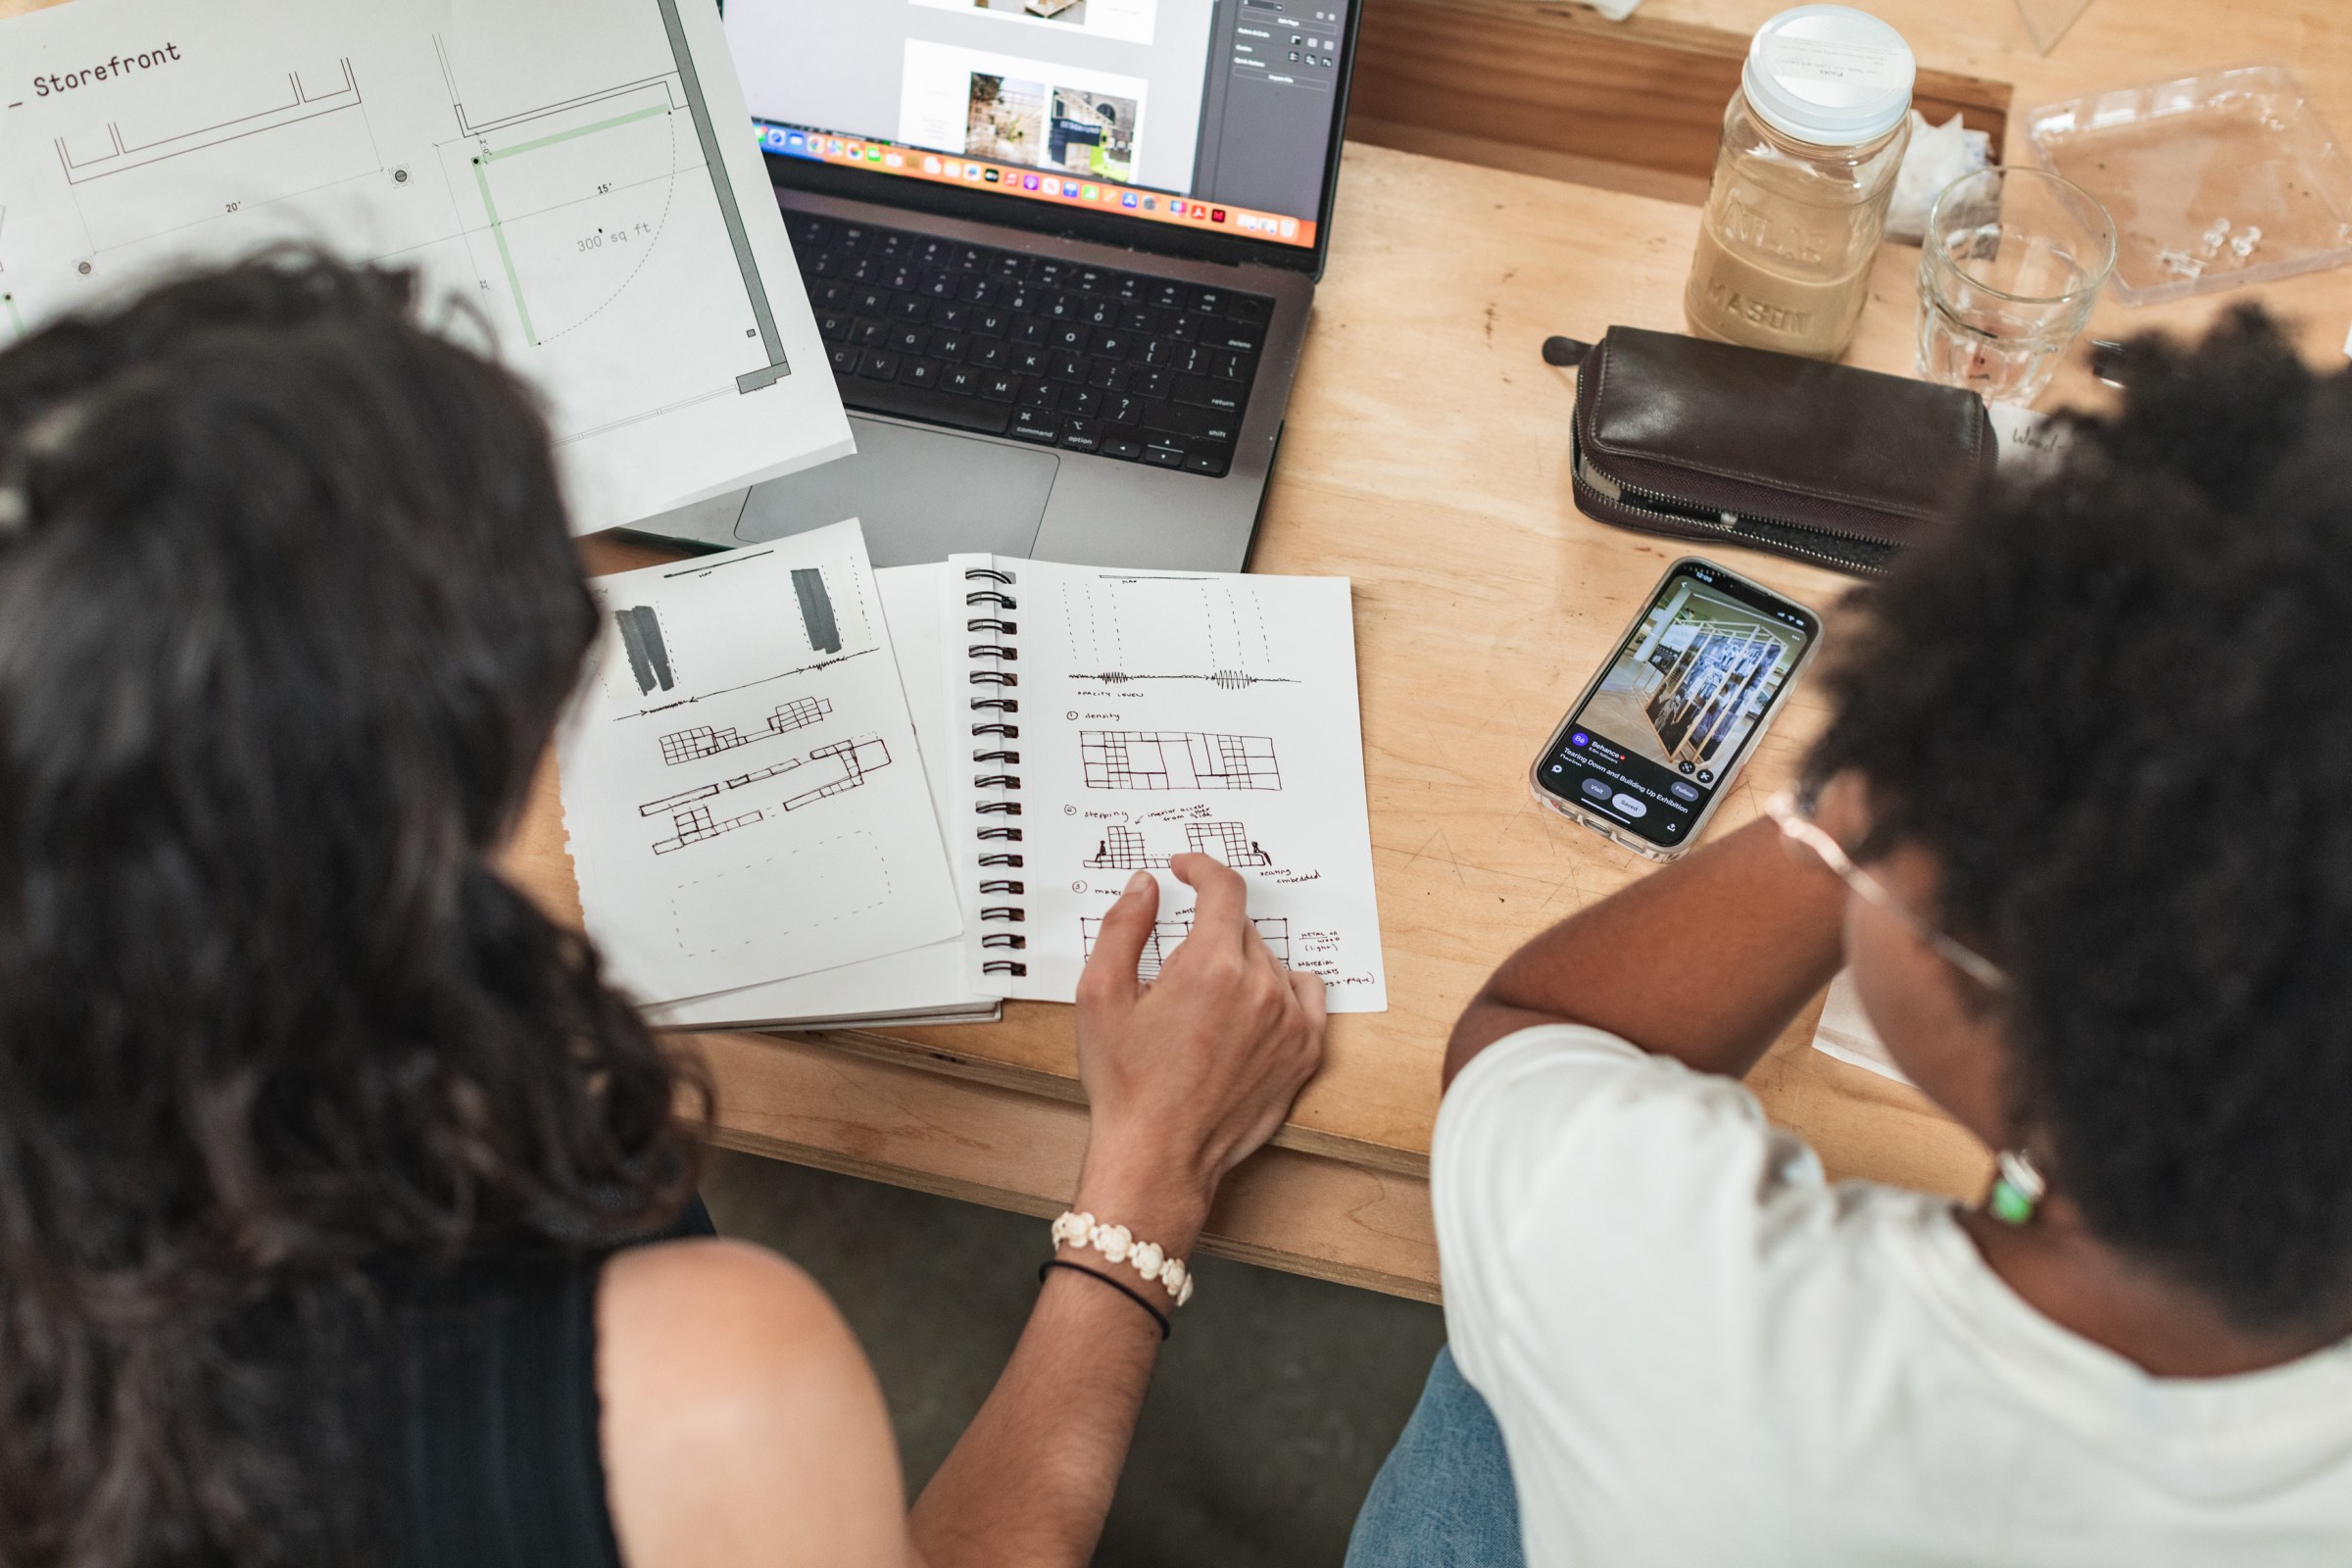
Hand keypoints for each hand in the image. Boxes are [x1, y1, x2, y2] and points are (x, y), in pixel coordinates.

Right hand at [1070, 855, 1325, 1250]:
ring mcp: (1290, 1022)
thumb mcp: (1100, 995)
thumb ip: (1124, 927)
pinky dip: (1279, 992)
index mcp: (1210, 967)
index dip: (1201, 868)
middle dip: (1208, 935)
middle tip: (1175, 973)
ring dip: (1240, 967)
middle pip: (1241, 928)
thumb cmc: (1128, 1085)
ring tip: (1203, 1007)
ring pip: (1269, 962)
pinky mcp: (1306, 1052)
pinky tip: (1249, 1012)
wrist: (1158, 1155)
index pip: (1223, 888)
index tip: (1186, 870)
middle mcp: (1260, 988)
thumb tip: (1147, 886)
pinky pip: (1303, 996)